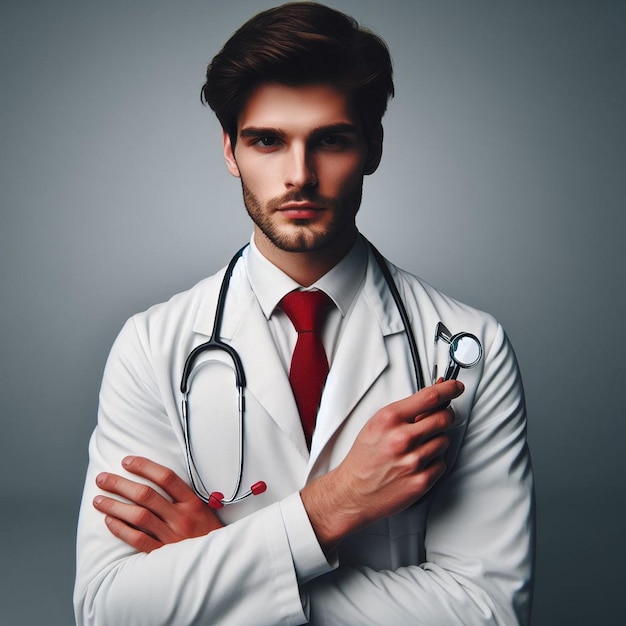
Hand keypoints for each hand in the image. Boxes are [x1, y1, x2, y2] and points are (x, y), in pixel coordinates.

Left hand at [93, 456, 223, 552]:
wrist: (218, 562)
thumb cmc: (208, 533)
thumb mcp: (204, 509)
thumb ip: (183, 497)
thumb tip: (154, 479)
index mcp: (193, 502)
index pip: (166, 478)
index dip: (144, 467)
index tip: (126, 462)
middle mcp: (182, 517)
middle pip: (146, 495)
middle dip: (120, 484)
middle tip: (102, 479)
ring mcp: (172, 536)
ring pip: (138, 516)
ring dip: (115, 506)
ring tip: (99, 500)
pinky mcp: (163, 554)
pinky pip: (138, 540)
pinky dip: (122, 530)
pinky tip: (110, 521)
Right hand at [301, 380, 463, 552]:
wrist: (354, 491)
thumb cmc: (365, 457)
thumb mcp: (377, 424)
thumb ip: (405, 412)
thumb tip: (433, 399)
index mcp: (390, 419)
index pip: (430, 397)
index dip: (449, 389)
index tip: (456, 387)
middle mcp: (402, 438)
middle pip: (444, 418)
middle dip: (445, 416)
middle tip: (441, 417)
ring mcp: (413, 460)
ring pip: (445, 440)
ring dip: (437, 441)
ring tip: (419, 446)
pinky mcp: (421, 481)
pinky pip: (442, 463)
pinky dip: (434, 461)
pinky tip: (418, 462)